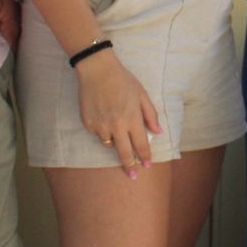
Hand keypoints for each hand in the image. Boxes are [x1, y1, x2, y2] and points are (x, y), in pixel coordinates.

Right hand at [75, 49, 161, 177]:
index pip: (141, 145)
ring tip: (115, 126)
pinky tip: (103, 115)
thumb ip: (151, 115)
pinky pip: (97, 134)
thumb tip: (158, 132)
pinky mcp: (88, 124)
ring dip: (115, 142)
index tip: (147, 165)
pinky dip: (102, 130)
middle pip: (124, 153)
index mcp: (132, 119)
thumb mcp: (142, 94)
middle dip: (130, 166)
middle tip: (133, 175)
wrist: (97, 70)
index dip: (145, 157)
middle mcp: (116, 126)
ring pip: (109, 144)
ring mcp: (100, 126)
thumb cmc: (123, 80)